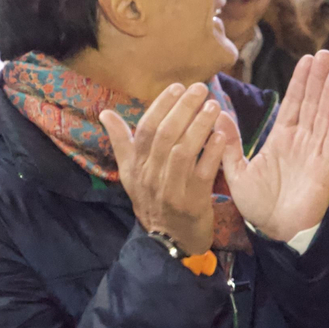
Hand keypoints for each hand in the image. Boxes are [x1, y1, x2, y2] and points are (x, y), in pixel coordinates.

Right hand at [103, 82, 227, 255]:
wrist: (168, 241)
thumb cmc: (153, 201)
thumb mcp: (132, 175)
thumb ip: (122, 143)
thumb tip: (105, 113)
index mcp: (136, 166)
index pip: (145, 129)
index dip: (161, 106)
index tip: (177, 87)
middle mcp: (150, 175)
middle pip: (165, 135)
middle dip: (183, 109)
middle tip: (200, 89)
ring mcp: (172, 189)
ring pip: (183, 151)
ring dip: (199, 126)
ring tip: (213, 106)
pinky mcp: (193, 201)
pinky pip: (203, 172)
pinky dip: (213, 152)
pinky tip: (223, 135)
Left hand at [222, 50, 328, 241]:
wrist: (275, 231)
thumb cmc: (259, 205)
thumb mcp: (236, 172)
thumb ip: (230, 144)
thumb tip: (218, 115)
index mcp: (282, 139)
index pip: (293, 104)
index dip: (300, 82)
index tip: (306, 59)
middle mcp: (302, 141)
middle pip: (312, 103)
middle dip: (318, 78)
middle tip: (325, 53)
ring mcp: (315, 153)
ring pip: (325, 116)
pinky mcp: (324, 168)